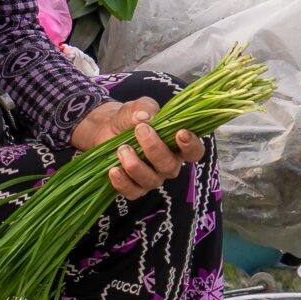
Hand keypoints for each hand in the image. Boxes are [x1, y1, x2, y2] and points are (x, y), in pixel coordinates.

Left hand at [72, 96, 202, 199]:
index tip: (180, 133)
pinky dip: (122, 182)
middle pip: (170, 166)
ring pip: (151, 180)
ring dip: (135, 165)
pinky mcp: (133, 188)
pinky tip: (113, 170)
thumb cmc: (131, 119)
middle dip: (155, 149)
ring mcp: (151, 178)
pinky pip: (132, 192)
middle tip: (140, 130)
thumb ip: (144, 108)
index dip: (191, 146)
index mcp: (177, 146)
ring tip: (122, 149)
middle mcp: (168, 165)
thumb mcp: (137, 107)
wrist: (106, 128)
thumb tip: (145, 116)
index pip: (194, 152)